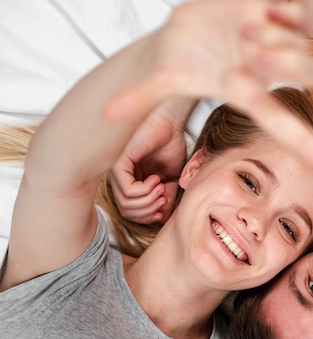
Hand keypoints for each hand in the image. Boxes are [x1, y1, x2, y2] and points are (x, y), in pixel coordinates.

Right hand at [105, 0, 312, 173]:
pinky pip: (297, 17)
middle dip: (288, 60)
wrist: (187, 38)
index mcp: (241, 90)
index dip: (302, 142)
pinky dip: (289, 14)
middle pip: (303, 72)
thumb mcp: (159, 81)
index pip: (276, 121)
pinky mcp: (270, 19)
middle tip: (261, 51)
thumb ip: (138, 97)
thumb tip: (107, 113)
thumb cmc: (176, 66)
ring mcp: (271, 44)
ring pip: (301, 43)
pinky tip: (268, 14)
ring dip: (280, 34)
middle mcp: (264, 71)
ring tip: (246, 30)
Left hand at [109, 101, 187, 223]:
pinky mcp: (118, 163)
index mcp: (129, 180)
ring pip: (127, 203)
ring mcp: (116, 170)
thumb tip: (162, 217)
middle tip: (163, 199)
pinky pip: (128, 191)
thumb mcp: (170, 178)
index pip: (130, 212)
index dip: (148, 216)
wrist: (170, 121)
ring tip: (161, 187)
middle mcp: (119, 177)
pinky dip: (146, 190)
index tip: (163, 207)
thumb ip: (165, 198)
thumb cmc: (169, 142)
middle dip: (149, 212)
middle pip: (127, 212)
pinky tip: (156, 179)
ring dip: (149, 200)